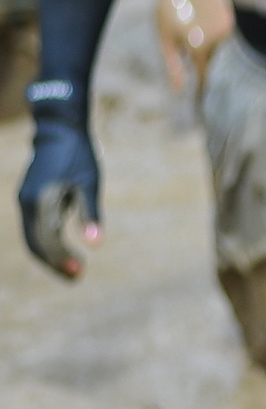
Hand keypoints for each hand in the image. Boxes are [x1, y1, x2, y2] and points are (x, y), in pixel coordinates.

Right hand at [18, 100, 98, 277]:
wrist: (59, 131)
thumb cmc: (78, 156)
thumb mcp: (89, 184)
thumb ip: (90, 214)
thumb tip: (96, 244)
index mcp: (41, 201)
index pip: (47, 241)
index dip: (61, 259)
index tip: (78, 272)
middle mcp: (28, 204)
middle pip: (35, 244)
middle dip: (54, 263)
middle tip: (76, 277)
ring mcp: (25, 202)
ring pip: (32, 238)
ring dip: (50, 256)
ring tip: (73, 270)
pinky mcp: (29, 199)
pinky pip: (34, 229)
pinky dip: (47, 243)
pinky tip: (65, 252)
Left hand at [153, 0, 229, 99]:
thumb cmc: (168, 9)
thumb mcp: (165, 39)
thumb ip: (173, 66)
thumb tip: (179, 90)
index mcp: (200, 47)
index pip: (207, 78)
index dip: (206, 91)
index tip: (205, 105)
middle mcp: (218, 40)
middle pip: (221, 67)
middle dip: (217, 78)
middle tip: (213, 91)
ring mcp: (228, 29)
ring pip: (228, 54)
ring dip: (221, 61)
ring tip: (216, 70)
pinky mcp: (232, 20)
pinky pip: (232, 41)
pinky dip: (224, 46)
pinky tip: (215, 44)